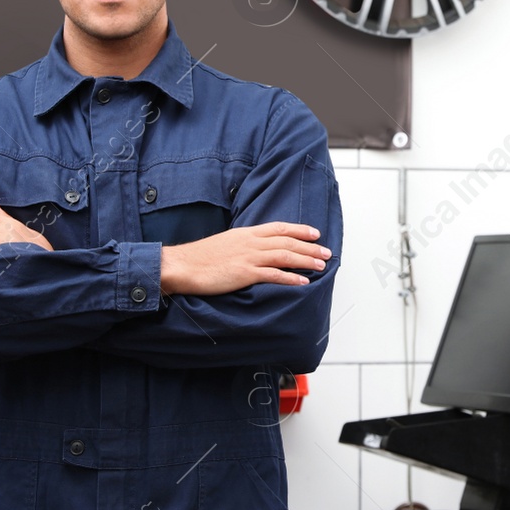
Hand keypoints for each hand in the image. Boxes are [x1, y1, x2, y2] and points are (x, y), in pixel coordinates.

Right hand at [159, 222, 329, 295]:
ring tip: (321, 266)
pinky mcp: (245, 273)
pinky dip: (291, 277)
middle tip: (327, 252)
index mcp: (246, 233)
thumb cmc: (201, 257)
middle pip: (287, 242)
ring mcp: (249, 257)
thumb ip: (243, 244)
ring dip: (306, 260)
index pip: (279, 227)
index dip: (299, 230)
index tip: (315, 233)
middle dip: (310, 247)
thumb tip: (256, 249)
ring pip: (285, 256)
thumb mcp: (226, 243)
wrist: (183, 265)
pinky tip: (303, 282)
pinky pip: (273, 275)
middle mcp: (251, 242)